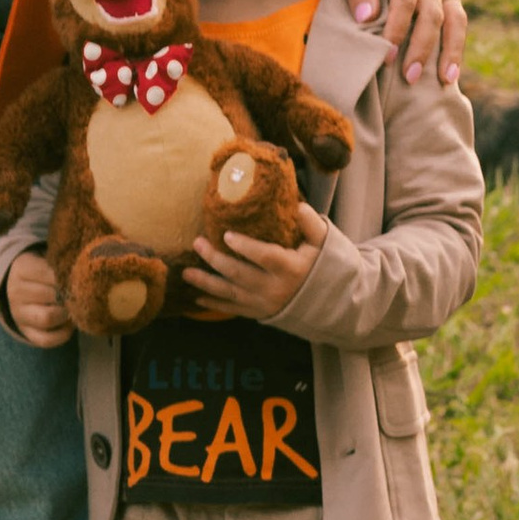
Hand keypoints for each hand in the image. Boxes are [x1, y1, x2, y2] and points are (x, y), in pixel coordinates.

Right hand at [4, 251, 75, 350]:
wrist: (20, 289)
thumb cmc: (43, 272)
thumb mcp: (47, 261)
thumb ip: (62, 264)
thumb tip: (85, 271)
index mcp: (22, 269)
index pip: (47, 272)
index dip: (67, 276)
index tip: (80, 277)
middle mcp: (16, 292)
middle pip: (51, 295)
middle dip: (70, 296)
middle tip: (83, 294)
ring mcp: (19, 315)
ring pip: (47, 318)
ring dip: (66, 314)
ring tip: (75, 308)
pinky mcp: (26, 333)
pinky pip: (46, 339)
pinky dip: (63, 334)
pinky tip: (70, 323)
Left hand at [181, 209, 325, 323]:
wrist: (332, 305)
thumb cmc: (325, 267)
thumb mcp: (325, 243)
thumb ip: (311, 224)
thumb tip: (297, 206)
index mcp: (292, 269)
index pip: (266, 257)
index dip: (246, 247)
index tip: (226, 234)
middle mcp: (275, 289)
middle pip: (240, 274)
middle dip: (216, 259)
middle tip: (197, 243)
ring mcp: (266, 304)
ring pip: (231, 294)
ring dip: (206, 283)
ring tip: (186, 272)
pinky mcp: (260, 314)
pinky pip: (233, 309)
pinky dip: (214, 304)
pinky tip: (196, 297)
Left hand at [336, 0, 464, 87]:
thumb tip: (365, 19)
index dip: (397, 28)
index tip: (385, 55)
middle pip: (432, 12)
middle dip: (422, 47)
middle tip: (408, 77)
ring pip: (454, 17)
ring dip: (450, 49)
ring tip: (444, 81)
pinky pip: (457, 19)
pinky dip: (457, 44)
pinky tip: (450, 71)